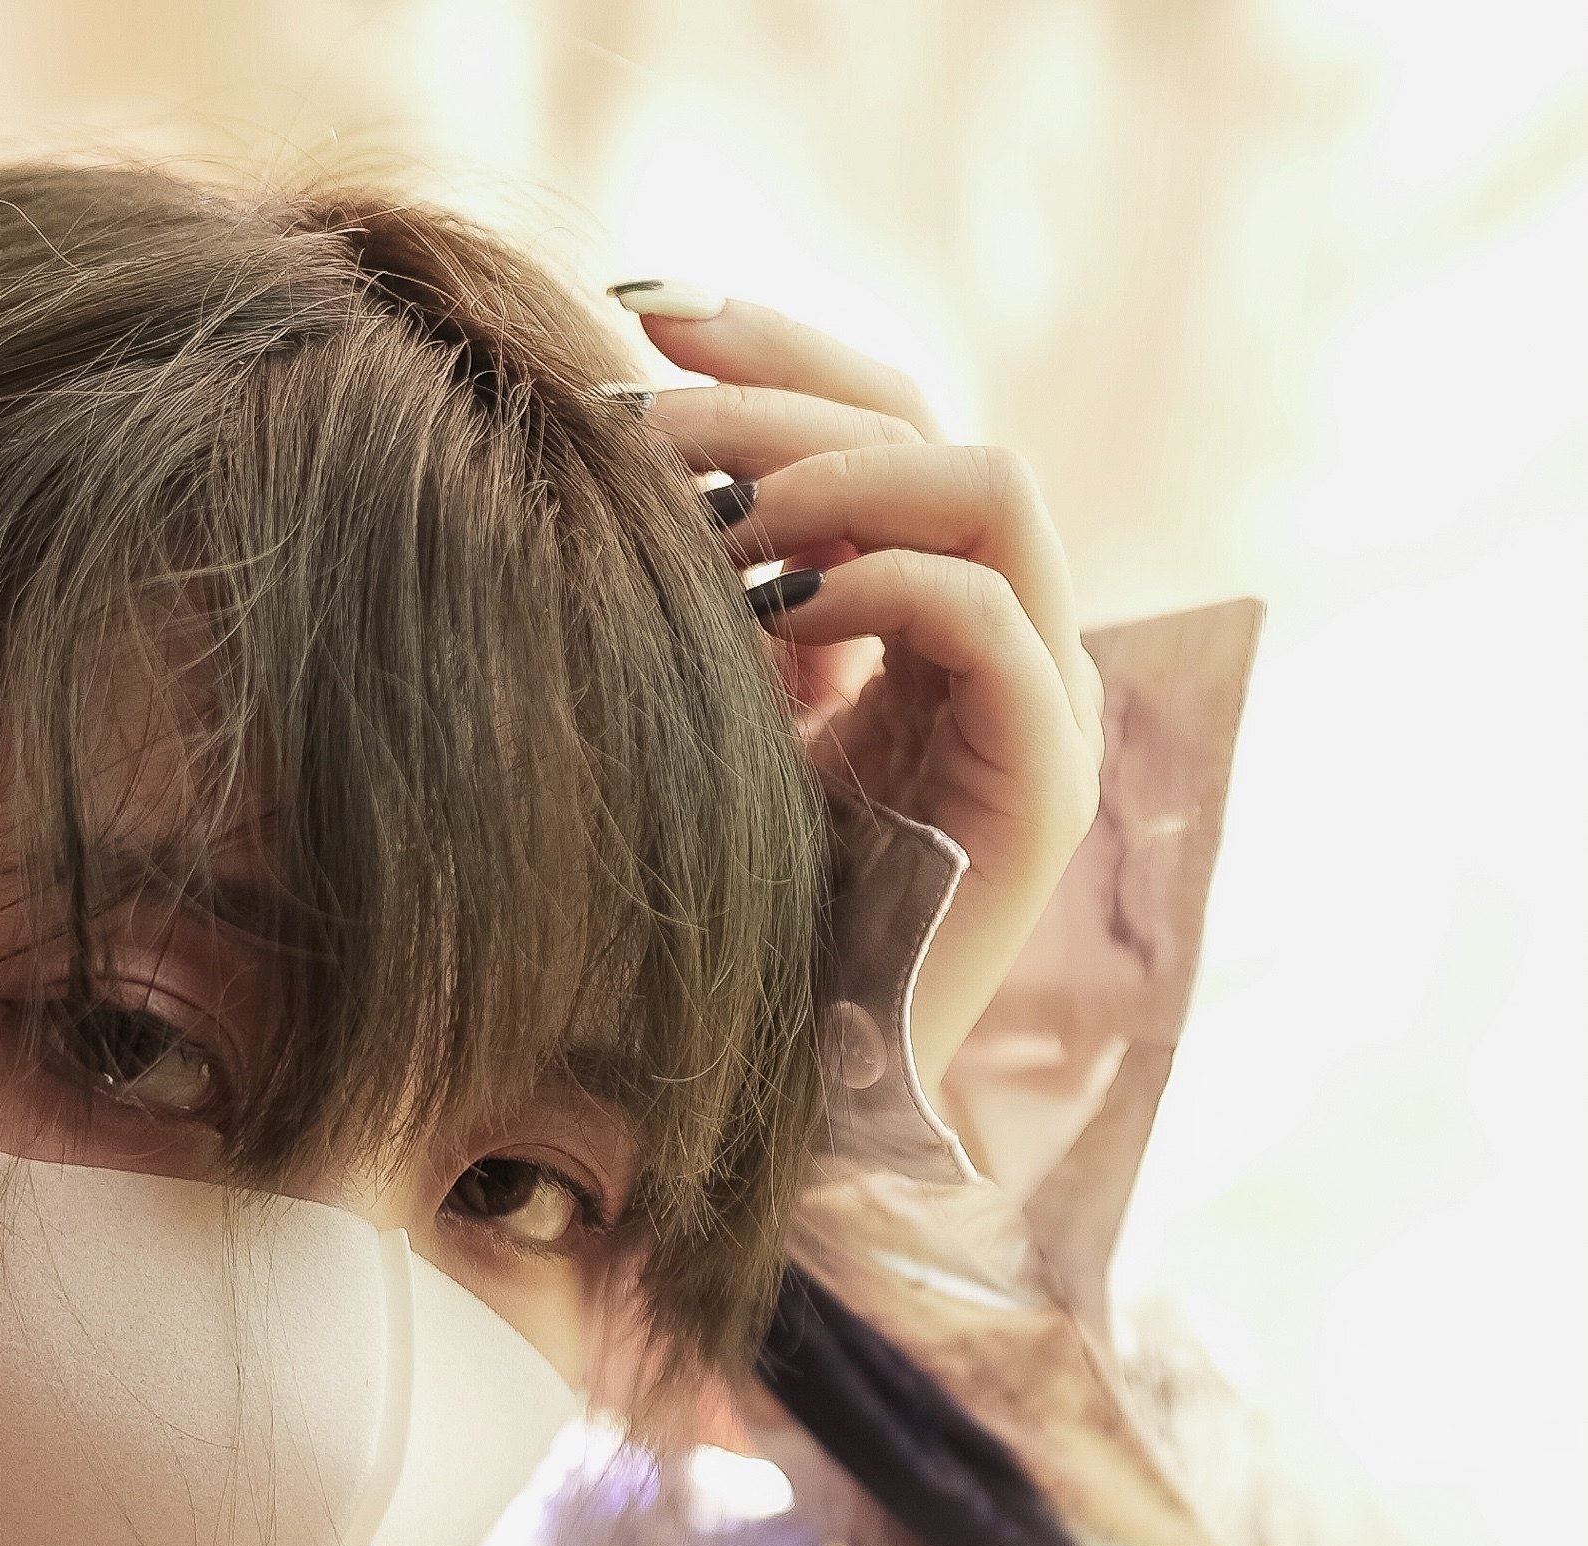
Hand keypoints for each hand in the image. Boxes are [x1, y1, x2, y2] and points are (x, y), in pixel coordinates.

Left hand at [619, 291, 1106, 1098]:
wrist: (755, 1104)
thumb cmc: (704, 920)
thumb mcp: (688, 710)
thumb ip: (698, 584)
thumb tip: (626, 421)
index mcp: (910, 613)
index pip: (874, 417)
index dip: (767, 346)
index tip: (636, 316)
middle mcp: (993, 642)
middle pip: (930, 422)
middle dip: (783, 386)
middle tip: (649, 400)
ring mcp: (1034, 710)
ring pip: (990, 488)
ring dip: (842, 473)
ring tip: (718, 519)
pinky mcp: (1044, 787)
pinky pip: (999, 622)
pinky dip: (893, 582)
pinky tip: (782, 610)